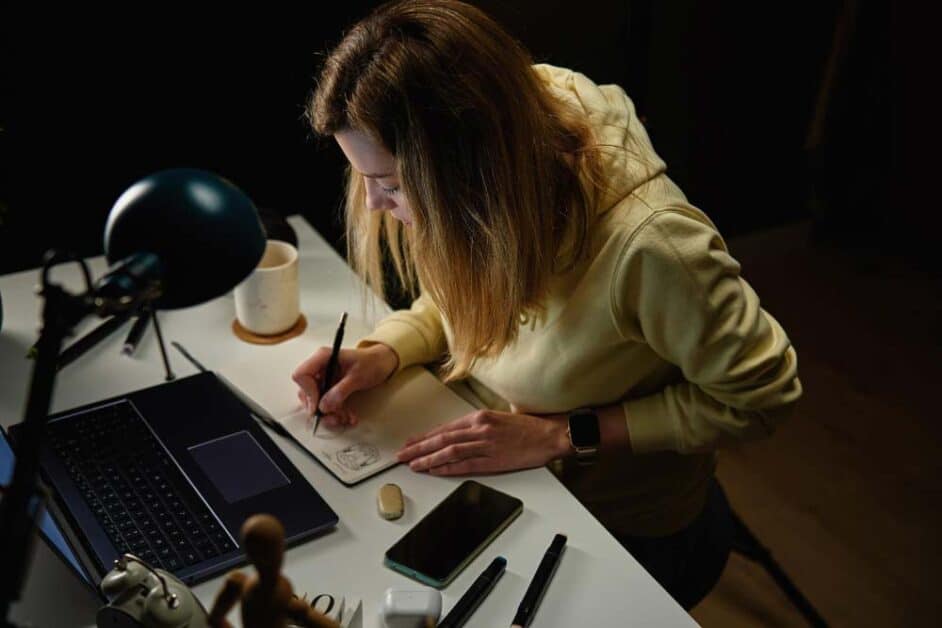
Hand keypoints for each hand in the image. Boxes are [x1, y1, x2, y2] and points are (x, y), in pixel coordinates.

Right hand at [292, 343, 397, 428]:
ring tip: (345, 418)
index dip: (308, 392)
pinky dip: (336, 413)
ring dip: (330, 414)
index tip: (319, 406)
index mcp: (323, 357)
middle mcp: (320, 368)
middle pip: (306, 392)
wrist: (383, 363)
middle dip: (320, 408)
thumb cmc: (372, 362)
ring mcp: (325, 378)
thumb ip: (340, 391)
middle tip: (334, 417)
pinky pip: (326, 404)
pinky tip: (348, 416)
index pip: (302, 375)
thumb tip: (324, 406)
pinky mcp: (330, 388)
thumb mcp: (357, 376)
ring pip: (316, 401)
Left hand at [396, 409, 570, 475]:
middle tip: (402, 454)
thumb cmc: (526, 428)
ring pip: (449, 452)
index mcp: (479, 417)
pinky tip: (435, 471)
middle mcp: (479, 429)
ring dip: (428, 458)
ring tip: (413, 464)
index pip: (445, 428)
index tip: (411, 442)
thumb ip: (477, 426)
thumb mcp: (497, 418)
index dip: (424, 437)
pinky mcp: (494, 460)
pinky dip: (448, 468)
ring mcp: (486, 444)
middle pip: (442, 439)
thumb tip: (456, 435)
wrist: (549, 435)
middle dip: (419, 448)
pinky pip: (465, 465)